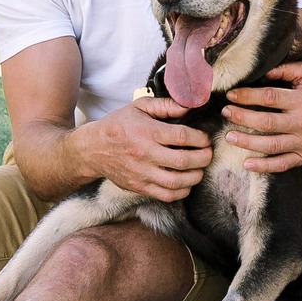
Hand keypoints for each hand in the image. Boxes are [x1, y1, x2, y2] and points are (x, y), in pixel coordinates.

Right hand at [74, 97, 212, 201]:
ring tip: (200, 168)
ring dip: (195, 176)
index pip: (181, 136)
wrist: (93, 149)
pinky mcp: (139, 187)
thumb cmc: (119, 125)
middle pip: (183, 161)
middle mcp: (145, 154)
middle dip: (203, 158)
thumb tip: (189, 106)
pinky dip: (182, 191)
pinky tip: (186, 182)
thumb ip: (165, 105)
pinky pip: (166, 195)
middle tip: (208, 154)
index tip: (205, 139)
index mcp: (146, 132)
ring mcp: (142, 173)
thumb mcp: (139, 107)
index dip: (200, 138)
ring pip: (177, 182)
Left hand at [221, 62, 301, 172]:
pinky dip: (264, 166)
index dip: (247, 96)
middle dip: (242, 117)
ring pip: (271, 145)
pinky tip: (247, 164)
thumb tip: (261, 73)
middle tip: (226, 113)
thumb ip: (285, 70)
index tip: (231, 95)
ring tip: (230, 136)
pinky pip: (282, 164)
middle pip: (267, 122)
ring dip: (247, 142)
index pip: (269, 98)